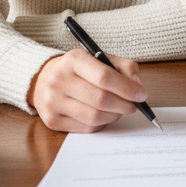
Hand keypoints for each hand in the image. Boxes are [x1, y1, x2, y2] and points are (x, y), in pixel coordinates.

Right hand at [27, 49, 145, 132]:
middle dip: (124, 105)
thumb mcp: (100, 59)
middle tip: (134, 105)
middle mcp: (59, 80)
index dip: (127, 88)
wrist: (43, 79)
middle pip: (101, 99)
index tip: (141, 95)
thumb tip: (138, 88)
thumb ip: (123, 68)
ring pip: (94, 116)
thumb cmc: (78, 70)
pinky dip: (101, 123)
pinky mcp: (52, 120)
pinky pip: (86, 128)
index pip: (104, 76)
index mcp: (73, 60)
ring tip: (119, 110)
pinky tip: (103, 115)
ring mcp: (53, 102)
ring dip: (115, 116)